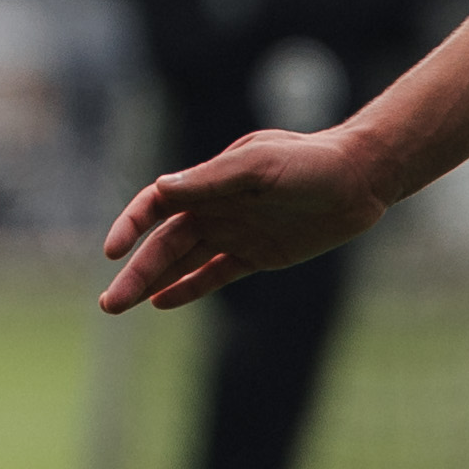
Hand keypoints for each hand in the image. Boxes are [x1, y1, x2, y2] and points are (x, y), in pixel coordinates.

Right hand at [100, 122, 393, 311]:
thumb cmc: (310, 162)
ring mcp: (235, 233)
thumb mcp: (260, 165)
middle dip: (134, 272)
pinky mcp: (258, 255)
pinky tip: (162, 302)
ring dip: (152, 282)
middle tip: (108, 305)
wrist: (359, 179)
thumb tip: (160, 190)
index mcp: (209, 182)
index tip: (112, 252)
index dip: (130, 226)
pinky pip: (215, 275)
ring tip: (121, 305)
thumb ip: (211, 180)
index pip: (156, 205)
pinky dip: (188, 288)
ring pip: (183, 263)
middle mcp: (216, 207)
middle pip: (163, 244)